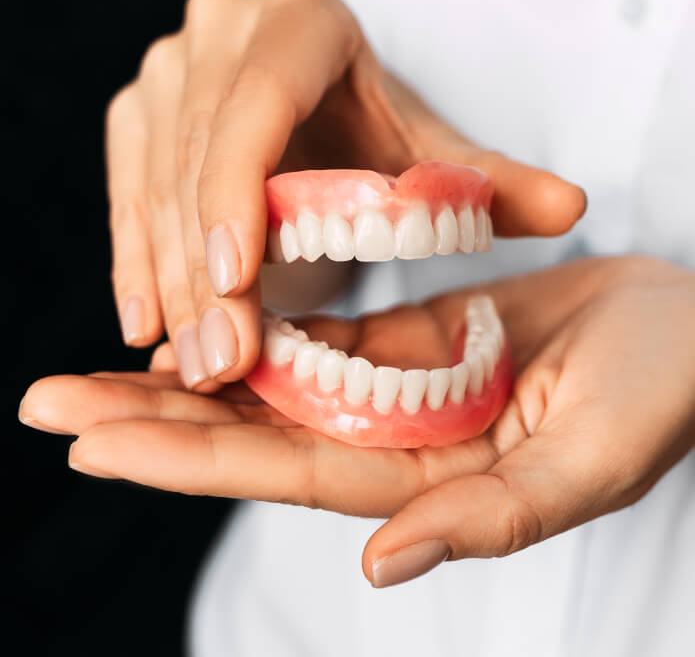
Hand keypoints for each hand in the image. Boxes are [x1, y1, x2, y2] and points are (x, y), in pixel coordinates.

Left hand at [25, 256, 689, 587]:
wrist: (682, 327)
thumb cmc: (660, 392)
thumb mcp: (591, 460)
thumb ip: (495, 516)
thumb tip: (382, 566)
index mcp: (426, 480)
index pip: (283, 470)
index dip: (187, 456)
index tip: (93, 438)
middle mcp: (395, 439)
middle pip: (253, 429)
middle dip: (153, 415)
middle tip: (47, 399)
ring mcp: (397, 386)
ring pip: (273, 378)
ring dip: (191, 365)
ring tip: (102, 354)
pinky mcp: (410, 338)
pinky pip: (319, 333)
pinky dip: (259, 323)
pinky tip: (204, 312)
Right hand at [107, 0, 585, 389]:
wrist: (315, 103)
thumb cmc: (372, 128)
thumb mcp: (428, 151)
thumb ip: (490, 181)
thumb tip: (571, 210)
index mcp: (299, 25)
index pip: (257, 106)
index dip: (236, 191)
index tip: (237, 282)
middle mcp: (219, 34)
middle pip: (196, 159)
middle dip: (204, 271)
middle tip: (222, 363)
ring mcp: (167, 73)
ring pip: (152, 185)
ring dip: (169, 282)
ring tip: (192, 361)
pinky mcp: (138, 115)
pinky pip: (124, 196)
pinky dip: (135, 264)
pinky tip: (147, 326)